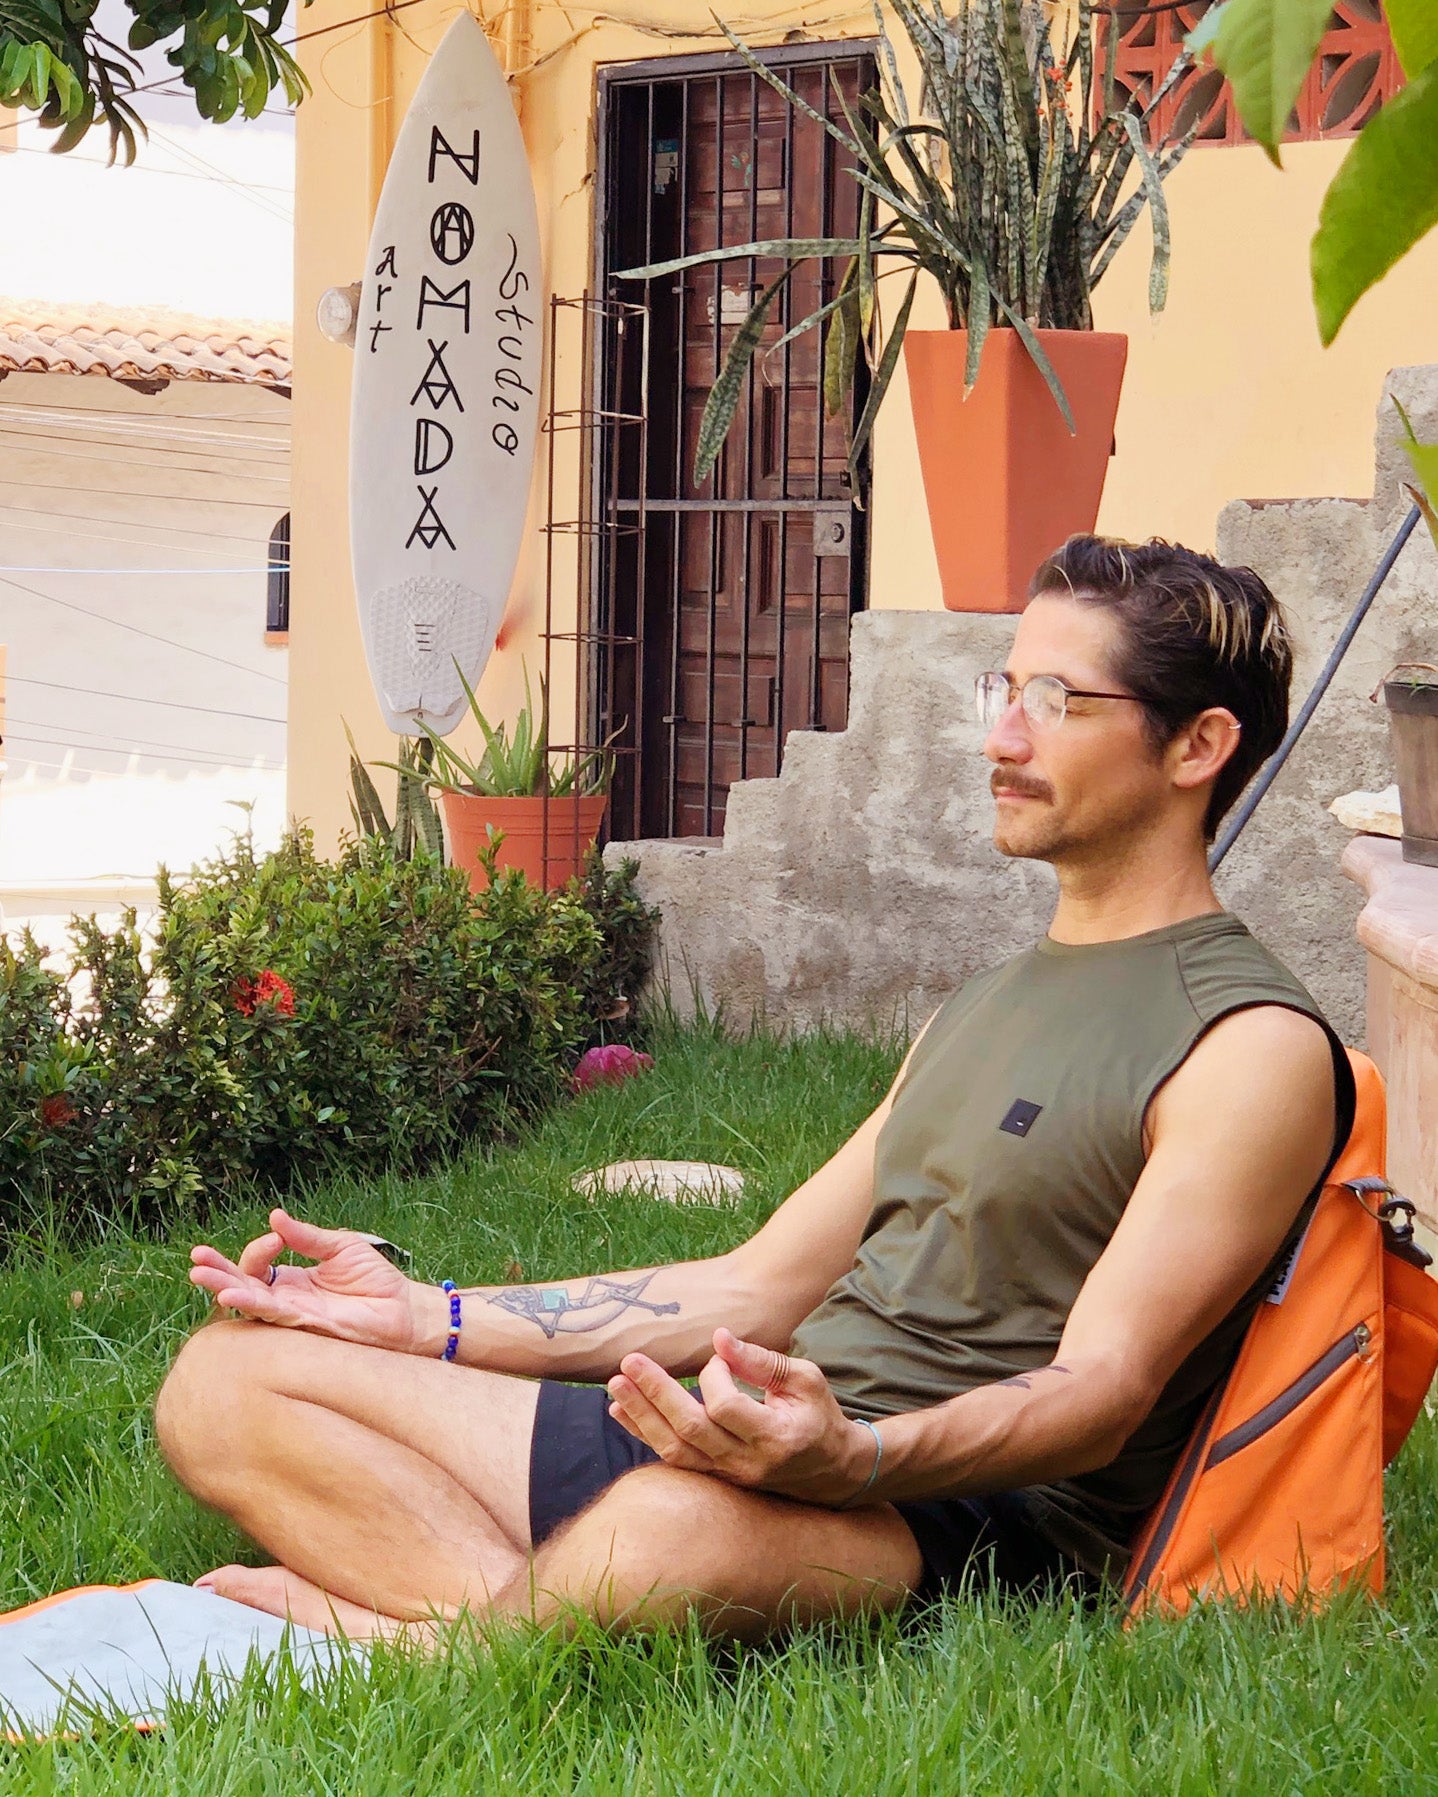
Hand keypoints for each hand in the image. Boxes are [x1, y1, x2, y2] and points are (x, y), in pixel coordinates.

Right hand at [188, 1209, 424, 1352]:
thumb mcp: (340, 1247)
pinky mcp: (306, 1327)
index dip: (259, 1248)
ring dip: (224, 1287)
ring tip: (200, 1275)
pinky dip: (252, 1304)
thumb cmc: (375, 1281)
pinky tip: (233, 1294)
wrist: (404, 1309)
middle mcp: (286, 1299)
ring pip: (249, 1303)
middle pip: (242, 1284)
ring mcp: (293, 1315)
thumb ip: (307, 1237)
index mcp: (292, 1279)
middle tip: (196, 1257)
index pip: (258, 1264)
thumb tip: (274, 1216)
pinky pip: (273, 1316)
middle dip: (217, 1271)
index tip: (276, 1236)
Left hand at [606, 1328, 878, 1506]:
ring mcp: (729, 1476)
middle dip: (656, 1395)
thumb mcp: (805, 1380)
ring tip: (614, 1386)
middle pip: (691, 1431)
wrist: (832, 1473)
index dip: (714, 1377)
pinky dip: (645, 1434)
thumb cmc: (819, 1416)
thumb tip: (719, 1339)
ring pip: (676, 1451)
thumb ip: (762, 1361)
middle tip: (629, 1362)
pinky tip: (621, 1411)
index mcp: (775, 1437)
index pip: (727, 1408)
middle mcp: (748, 1463)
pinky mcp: (716, 1479)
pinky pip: (674, 1459)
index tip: (719, 1356)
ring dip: (641, 1416)